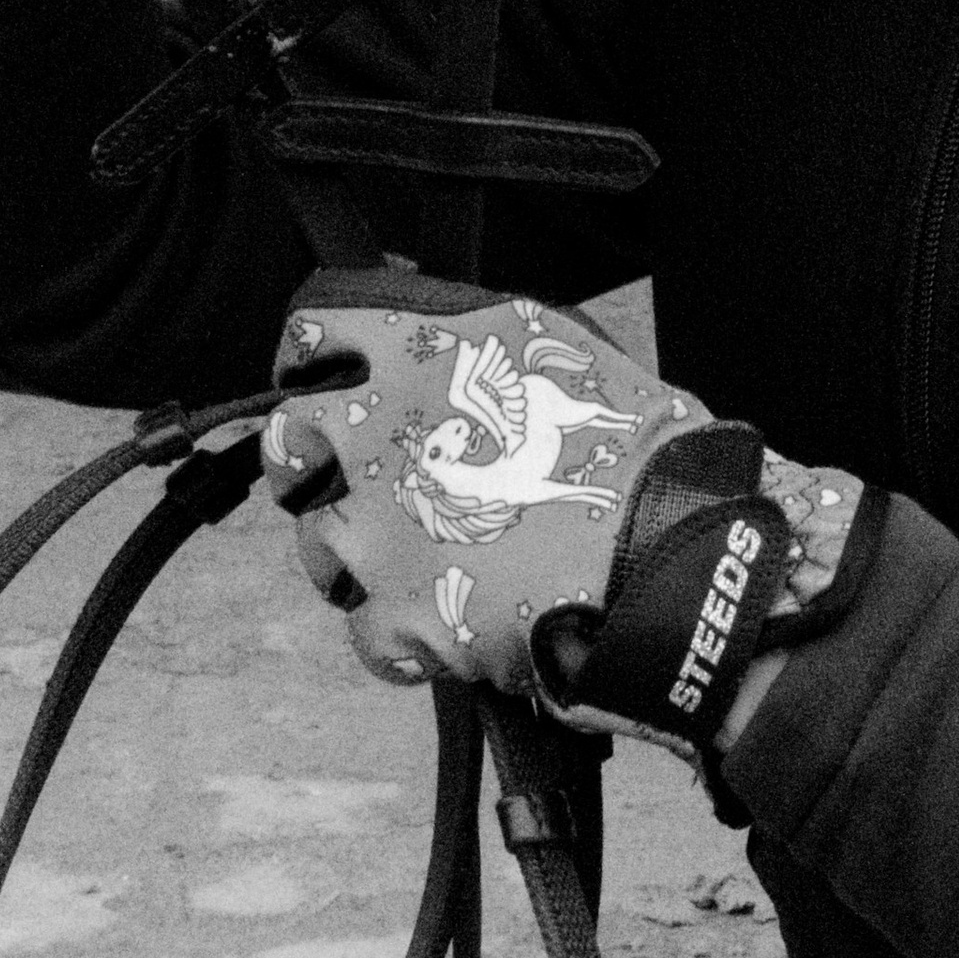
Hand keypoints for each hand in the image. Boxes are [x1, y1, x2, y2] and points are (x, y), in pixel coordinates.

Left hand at [263, 273, 705, 700]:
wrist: (666, 557)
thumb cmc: (625, 448)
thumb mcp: (544, 340)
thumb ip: (461, 330)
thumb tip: (411, 323)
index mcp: (418, 352)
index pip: (314, 335)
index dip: (312, 360)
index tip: (320, 378)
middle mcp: (379, 433)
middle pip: (292, 444)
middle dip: (316, 462)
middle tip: (368, 482)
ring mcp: (378, 531)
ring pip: (319, 546)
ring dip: (360, 552)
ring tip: (429, 560)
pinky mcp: (398, 619)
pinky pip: (367, 632)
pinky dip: (404, 634)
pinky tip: (454, 620)